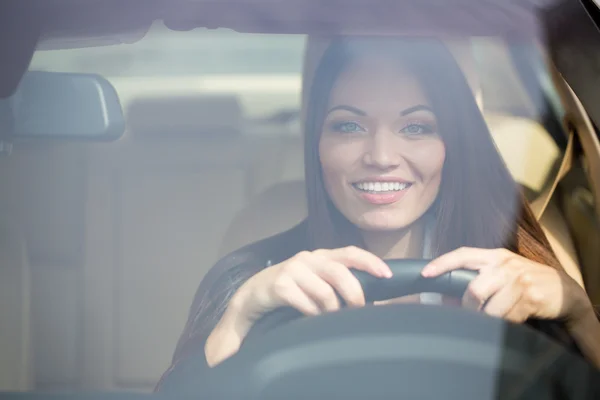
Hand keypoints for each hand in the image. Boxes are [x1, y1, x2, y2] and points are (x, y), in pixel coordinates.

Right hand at [231, 246, 392, 326]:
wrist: (252, 296)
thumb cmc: (289, 290)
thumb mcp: (314, 282)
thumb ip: (336, 284)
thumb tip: (368, 298)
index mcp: (320, 256)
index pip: (350, 253)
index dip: (370, 261)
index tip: (387, 274)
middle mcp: (307, 259)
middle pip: (340, 273)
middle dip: (355, 294)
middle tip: (358, 310)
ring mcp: (292, 270)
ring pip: (325, 293)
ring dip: (332, 311)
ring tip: (328, 318)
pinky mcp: (279, 285)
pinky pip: (307, 304)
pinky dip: (313, 315)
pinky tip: (310, 318)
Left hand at [421, 247, 592, 326]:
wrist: (563, 291)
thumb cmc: (524, 282)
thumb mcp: (500, 275)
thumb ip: (475, 281)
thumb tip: (443, 299)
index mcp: (494, 256)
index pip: (463, 254)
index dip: (442, 263)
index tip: (425, 273)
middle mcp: (505, 265)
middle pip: (473, 289)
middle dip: (467, 307)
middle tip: (468, 314)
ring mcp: (518, 280)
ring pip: (489, 307)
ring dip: (485, 319)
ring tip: (489, 319)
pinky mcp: (530, 298)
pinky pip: (506, 318)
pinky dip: (503, 324)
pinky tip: (509, 321)